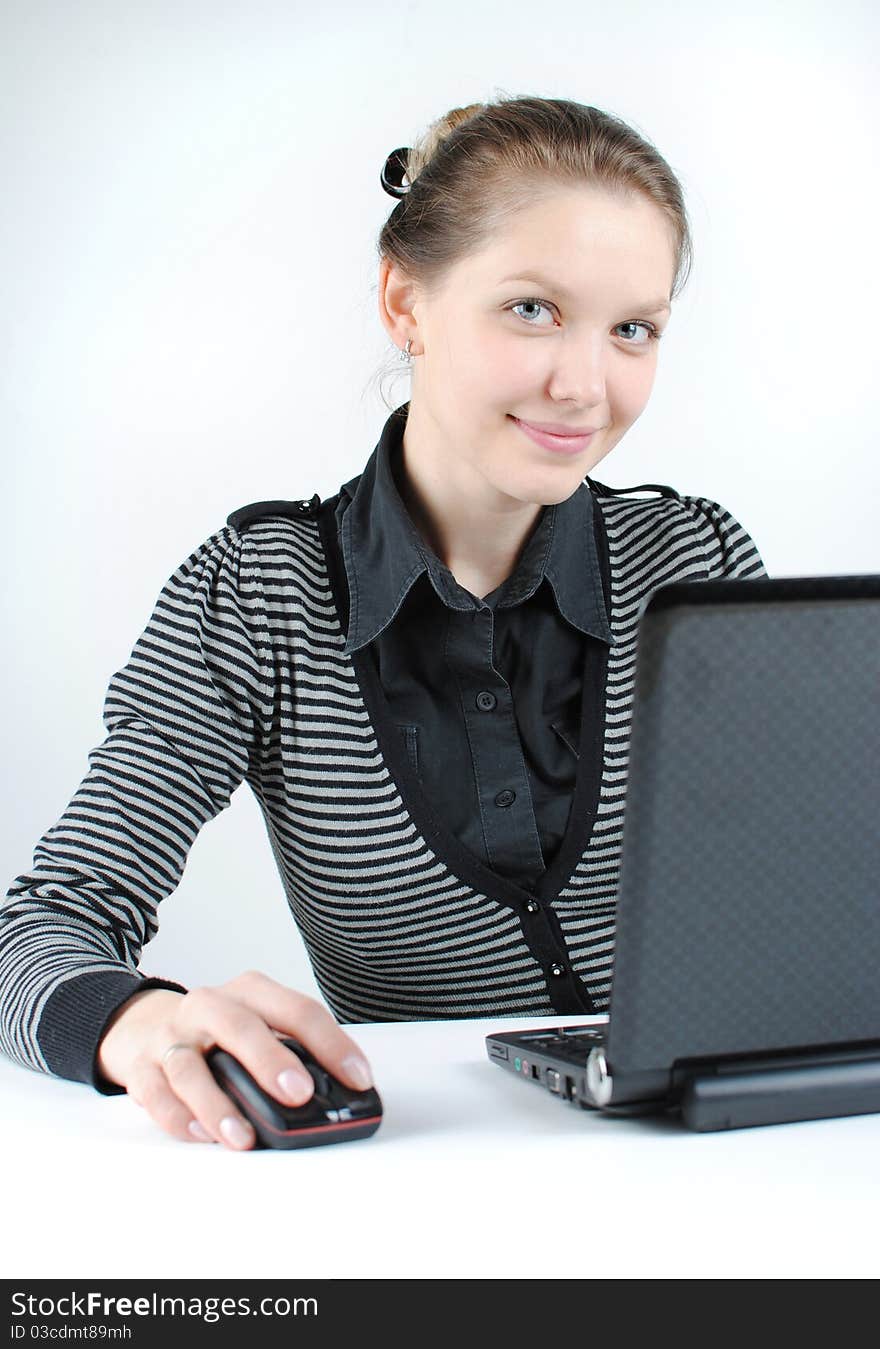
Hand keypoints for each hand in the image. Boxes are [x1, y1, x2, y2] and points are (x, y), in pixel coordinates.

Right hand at [96, 971, 374, 1150]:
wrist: (143, 1025)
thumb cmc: (218, 1032)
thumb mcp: (256, 1025)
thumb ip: (290, 1052)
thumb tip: (335, 1096)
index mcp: (250, 991)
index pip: (297, 1010)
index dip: (332, 1044)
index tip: (359, 1078)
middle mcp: (210, 1006)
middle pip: (240, 1026)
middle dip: (271, 1060)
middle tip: (300, 1094)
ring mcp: (172, 1036)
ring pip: (192, 1068)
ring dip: (219, 1105)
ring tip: (243, 1137)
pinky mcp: (142, 1067)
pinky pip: (156, 1095)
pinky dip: (179, 1118)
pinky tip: (202, 1136)